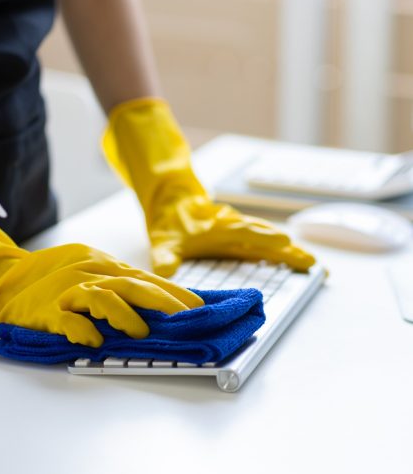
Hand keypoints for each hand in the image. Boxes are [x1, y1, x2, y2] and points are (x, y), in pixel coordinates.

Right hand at [0, 183, 202, 345]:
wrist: (7, 280)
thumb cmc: (56, 280)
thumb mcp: (92, 272)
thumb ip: (121, 285)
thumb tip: (162, 300)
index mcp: (105, 268)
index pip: (147, 279)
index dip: (174, 294)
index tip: (199, 308)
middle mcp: (91, 276)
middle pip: (132, 285)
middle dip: (162, 302)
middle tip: (184, 319)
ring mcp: (69, 293)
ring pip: (102, 298)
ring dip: (124, 316)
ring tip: (141, 332)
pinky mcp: (48, 312)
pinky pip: (67, 321)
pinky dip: (82, 331)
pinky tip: (94, 342)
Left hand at [147, 193, 314, 276]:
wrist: (172, 200)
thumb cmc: (169, 223)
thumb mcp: (162, 242)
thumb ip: (165, 258)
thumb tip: (164, 273)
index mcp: (217, 229)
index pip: (245, 232)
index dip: (264, 239)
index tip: (285, 244)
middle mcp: (233, 228)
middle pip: (266, 237)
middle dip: (289, 250)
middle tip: (312, 263)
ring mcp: (240, 231)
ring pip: (269, 238)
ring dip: (289, 250)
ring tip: (311, 263)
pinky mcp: (241, 235)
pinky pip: (264, 241)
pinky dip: (279, 249)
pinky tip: (292, 258)